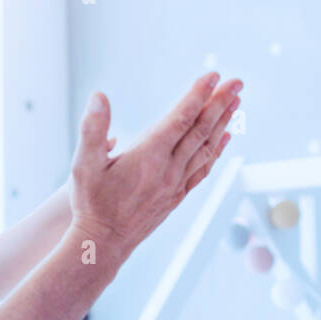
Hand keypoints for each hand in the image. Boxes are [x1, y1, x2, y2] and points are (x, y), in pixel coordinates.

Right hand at [68, 72, 241, 258]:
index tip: (213, 76)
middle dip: (220, 103)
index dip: (198, 95)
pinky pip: (202, 169)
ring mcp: (175, 185)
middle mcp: (168, 169)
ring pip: (205, 149)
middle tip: (237, 82)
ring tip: (236, 103)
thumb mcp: (83, 164)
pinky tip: (224, 138)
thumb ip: (92, 129)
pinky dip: (216, 150)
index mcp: (148, 156)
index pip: (180, 118)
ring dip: (223, 123)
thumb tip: (99, 97)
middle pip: (201, 130)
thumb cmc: (91, 204)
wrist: (104, 244)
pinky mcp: (176, 197)